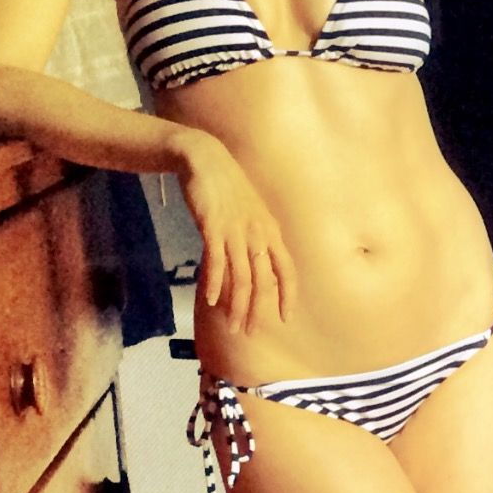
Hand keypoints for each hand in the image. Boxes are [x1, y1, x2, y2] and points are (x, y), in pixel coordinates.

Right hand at [178, 135, 296, 336]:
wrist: (205, 160)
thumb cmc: (227, 188)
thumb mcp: (251, 213)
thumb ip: (255, 238)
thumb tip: (254, 265)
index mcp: (270, 231)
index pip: (287, 270)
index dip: (287, 296)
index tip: (285, 318)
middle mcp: (257, 233)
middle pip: (262, 281)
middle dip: (257, 310)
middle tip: (249, 332)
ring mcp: (236, 231)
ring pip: (241, 278)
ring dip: (236, 306)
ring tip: (231, 326)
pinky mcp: (213, 227)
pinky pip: (216, 262)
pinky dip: (214, 284)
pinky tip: (210, 301)